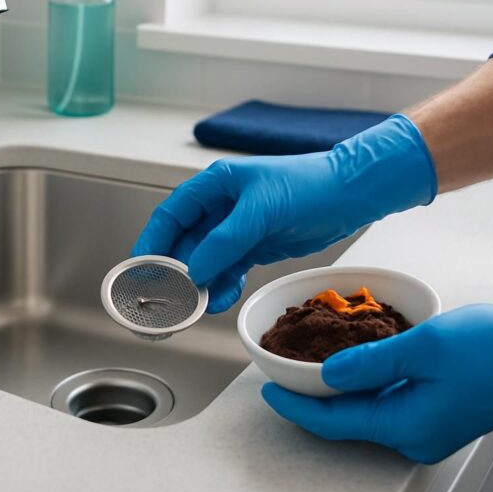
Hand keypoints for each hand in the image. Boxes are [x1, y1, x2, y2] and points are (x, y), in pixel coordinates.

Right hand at [132, 115, 436, 311]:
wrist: (350, 194)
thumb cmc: (308, 186)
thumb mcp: (261, 210)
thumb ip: (224, 241)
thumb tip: (193, 270)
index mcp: (215, 185)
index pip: (171, 214)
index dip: (153, 241)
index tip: (142, 269)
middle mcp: (221, 206)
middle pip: (185, 241)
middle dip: (175, 270)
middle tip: (167, 297)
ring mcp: (237, 228)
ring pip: (205, 260)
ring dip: (200, 283)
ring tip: (196, 306)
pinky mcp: (254, 246)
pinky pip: (227, 269)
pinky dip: (222, 285)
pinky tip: (219, 300)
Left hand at [262, 299, 492, 463]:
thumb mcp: (422, 346)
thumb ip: (369, 362)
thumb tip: (328, 374)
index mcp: (406, 426)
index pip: (334, 422)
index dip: (296, 406)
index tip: (266, 390)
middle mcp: (414, 437)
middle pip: (347, 421)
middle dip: (312, 399)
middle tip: (281, 374)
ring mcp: (427, 429)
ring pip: (366, 413)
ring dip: (338, 392)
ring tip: (306, 367)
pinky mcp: (437, 416)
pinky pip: (387, 405)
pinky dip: (364, 388)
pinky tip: (352, 366)